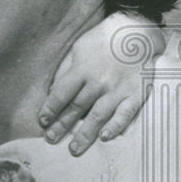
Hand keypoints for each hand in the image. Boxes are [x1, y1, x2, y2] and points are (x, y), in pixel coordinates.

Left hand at [39, 12, 165, 154]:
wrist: (138, 32)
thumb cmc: (103, 40)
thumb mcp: (79, 49)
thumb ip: (67, 70)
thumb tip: (53, 91)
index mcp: (82, 69)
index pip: (61, 93)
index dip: (50, 109)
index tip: (42, 121)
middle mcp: (99, 81)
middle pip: (77, 108)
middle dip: (62, 125)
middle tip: (51, 139)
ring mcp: (118, 89)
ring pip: (98, 115)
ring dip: (85, 134)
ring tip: (74, 149)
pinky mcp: (137, 93)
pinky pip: (126, 113)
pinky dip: (116, 126)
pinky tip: (106, 137)